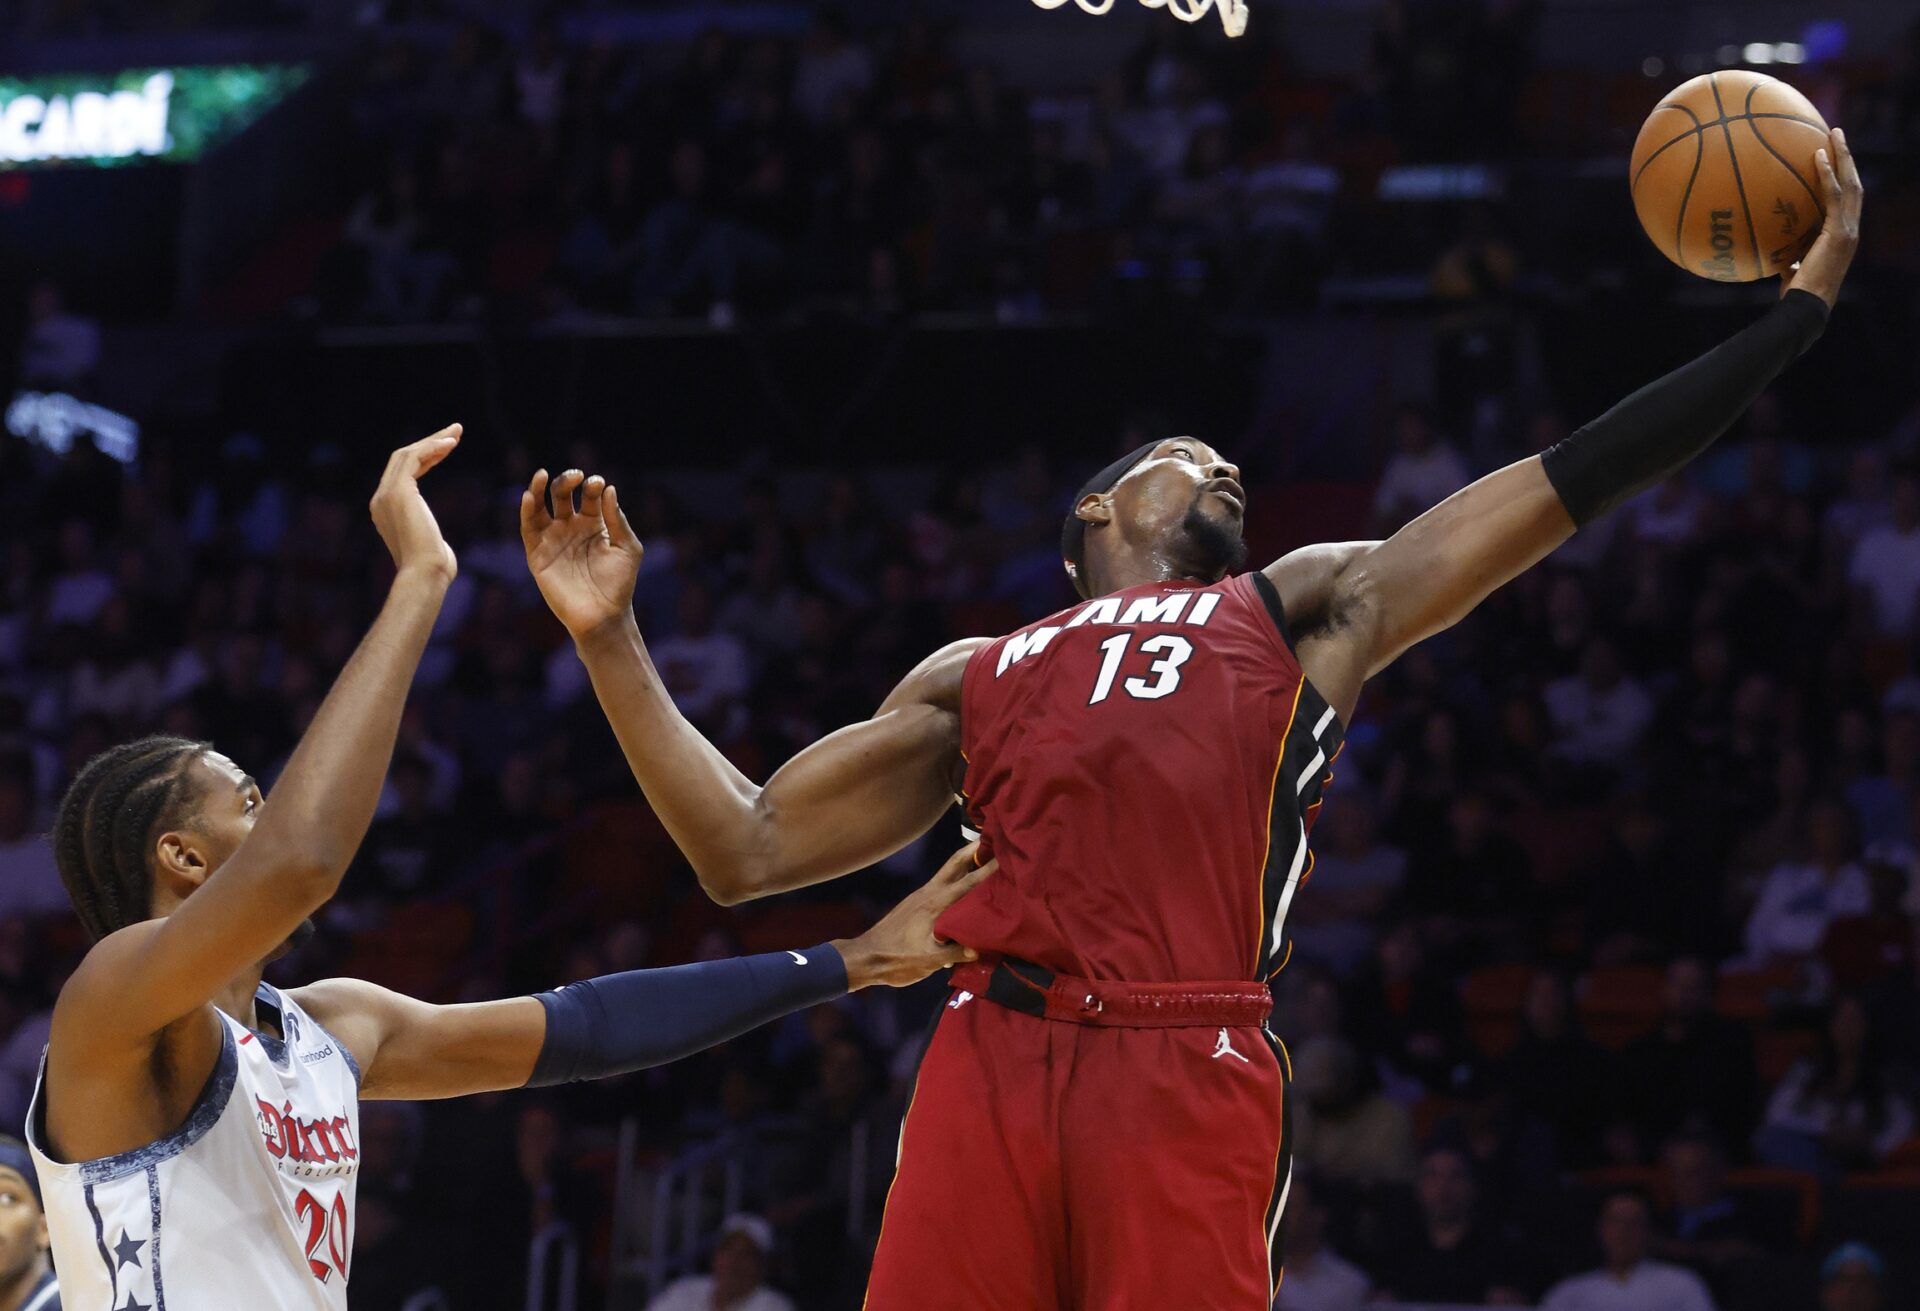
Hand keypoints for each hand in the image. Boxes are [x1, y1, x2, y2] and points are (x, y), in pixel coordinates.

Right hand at [370, 425, 459, 579]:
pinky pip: (413, 458)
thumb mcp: (429, 545)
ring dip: (432, 440)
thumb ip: (426, 535)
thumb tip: (437, 543)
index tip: (447, 447)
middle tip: (454, 431)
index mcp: (384, 510)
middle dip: (429, 442)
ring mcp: (386, 494)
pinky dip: (431, 447)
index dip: (425, 456)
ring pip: (406, 454)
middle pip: (402, 458)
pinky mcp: (398, 491)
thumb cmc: (434, 567)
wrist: (426, 574)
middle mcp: (380, 499)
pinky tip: (450, 443)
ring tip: (456, 432)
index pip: (402, 472)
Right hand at [521, 468, 642, 637]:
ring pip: (540, 506)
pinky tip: (530, 496)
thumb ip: (617, 520)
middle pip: (562, 494)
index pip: (589, 496)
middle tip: (577, 477)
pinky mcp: (538, 554)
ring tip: (543, 474)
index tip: (598, 484)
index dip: (592, 486)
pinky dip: (526, 510)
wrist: (603, 615)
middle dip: (567, 481)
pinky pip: (528, 528)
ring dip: (539, 488)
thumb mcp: (628, 548)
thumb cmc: (620, 584)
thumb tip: (609, 489)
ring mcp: (553, 539)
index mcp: (594, 524)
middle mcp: (571, 528)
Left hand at [835, 842, 994, 989]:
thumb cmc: (896, 959)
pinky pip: (943, 882)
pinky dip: (958, 875)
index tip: (1007, 855)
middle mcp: (929, 893)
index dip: (989, 869)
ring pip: (949, 871)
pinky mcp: (917, 902)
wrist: (867, 957)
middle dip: (976, 849)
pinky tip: (966, 883)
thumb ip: (954, 953)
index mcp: (935, 904)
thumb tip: (980, 948)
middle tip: (995, 837)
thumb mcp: (928, 960)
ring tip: (986, 853)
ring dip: (967, 860)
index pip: (968, 882)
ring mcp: (921, 895)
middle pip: (956, 863)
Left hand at [1779, 127, 1862, 308]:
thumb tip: (1764, 244)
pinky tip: (1817, 156)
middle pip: (1854, 184)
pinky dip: (1828, 174)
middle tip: (1837, 134)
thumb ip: (1785, 251)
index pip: (1846, 199)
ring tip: (1833, 133)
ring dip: (1843, 156)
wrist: (1805, 308)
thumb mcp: (1789, 266)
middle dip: (1847, 158)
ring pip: (1851, 183)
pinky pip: (1834, 196)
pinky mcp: (1840, 233)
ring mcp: (1849, 230)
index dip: (1842, 176)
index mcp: (1842, 235)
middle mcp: (1851, 229)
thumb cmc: (1794, 295)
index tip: (1831, 156)